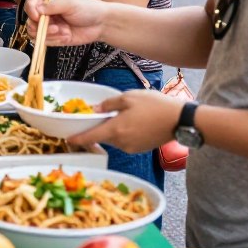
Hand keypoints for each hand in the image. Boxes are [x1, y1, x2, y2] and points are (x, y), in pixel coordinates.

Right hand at [24, 0, 107, 46]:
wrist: (101, 24)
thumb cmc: (88, 8)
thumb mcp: (70, 4)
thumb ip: (52, 6)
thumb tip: (36, 9)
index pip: (31, 1)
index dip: (30, 9)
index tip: (37, 16)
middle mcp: (46, 11)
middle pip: (30, 19)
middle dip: (40, 26)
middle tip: (54, 28)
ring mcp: (49, 25)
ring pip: (35, 32)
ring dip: (48, 34)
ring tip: (62, 32)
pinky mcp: (54, 36)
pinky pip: (46, 41)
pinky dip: (54, 40)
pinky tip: (66, 36)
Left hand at [68, 90, 183, 152]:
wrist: (180, 120)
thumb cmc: (154, 105)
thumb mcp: (128, 97)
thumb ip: (108, 104)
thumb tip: (94, 110)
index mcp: (115, 130)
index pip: (90, 137)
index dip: (77, 139)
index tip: (68, 139)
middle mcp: (121, 143)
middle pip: (102, 137)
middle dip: (98, 129)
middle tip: (98, 116)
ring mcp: (131, 148)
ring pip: (114, 139)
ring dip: (112, 130)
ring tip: (122, 115)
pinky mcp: (140, 149)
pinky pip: (125, 142)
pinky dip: (123, 134)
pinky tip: (133, 123)